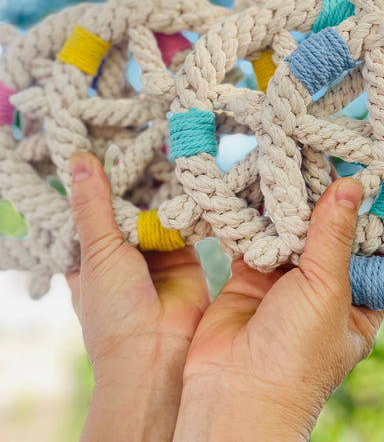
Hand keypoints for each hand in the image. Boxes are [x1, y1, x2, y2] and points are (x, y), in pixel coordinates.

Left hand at [66, 152, 209, 441]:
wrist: (157, 353)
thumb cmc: (114, 310)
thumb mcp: (96, 252)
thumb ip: (93, 206)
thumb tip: (80, 160)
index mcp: (93, 252)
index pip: (96, 206)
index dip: (101, 179)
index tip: (108, 143)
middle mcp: (124, 250)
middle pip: (131, 204)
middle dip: (138, 180)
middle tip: (147, 139)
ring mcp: (156, 253)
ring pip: (160, 211)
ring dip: (165, 190)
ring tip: (172, 149)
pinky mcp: (187, 256)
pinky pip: (188, 224)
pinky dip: (190, 207)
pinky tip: (193, 178)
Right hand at [174, 177, 383, 441]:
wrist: (234, 390)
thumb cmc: (296, 355)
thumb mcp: (327, 291)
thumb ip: (334, 236)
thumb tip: (353, 187)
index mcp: (358, 301)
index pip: (374, 251)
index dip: (372, 216)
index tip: (366, 176)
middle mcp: (323, 289)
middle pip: (328, 234)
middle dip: (322, 202)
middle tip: (318, 160)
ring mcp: (285, 282)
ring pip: (290, 232)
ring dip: (286, 206)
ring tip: (286, 165)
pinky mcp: (250, 276)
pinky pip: (255, 238)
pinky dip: (253, 217)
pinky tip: (254, 188)